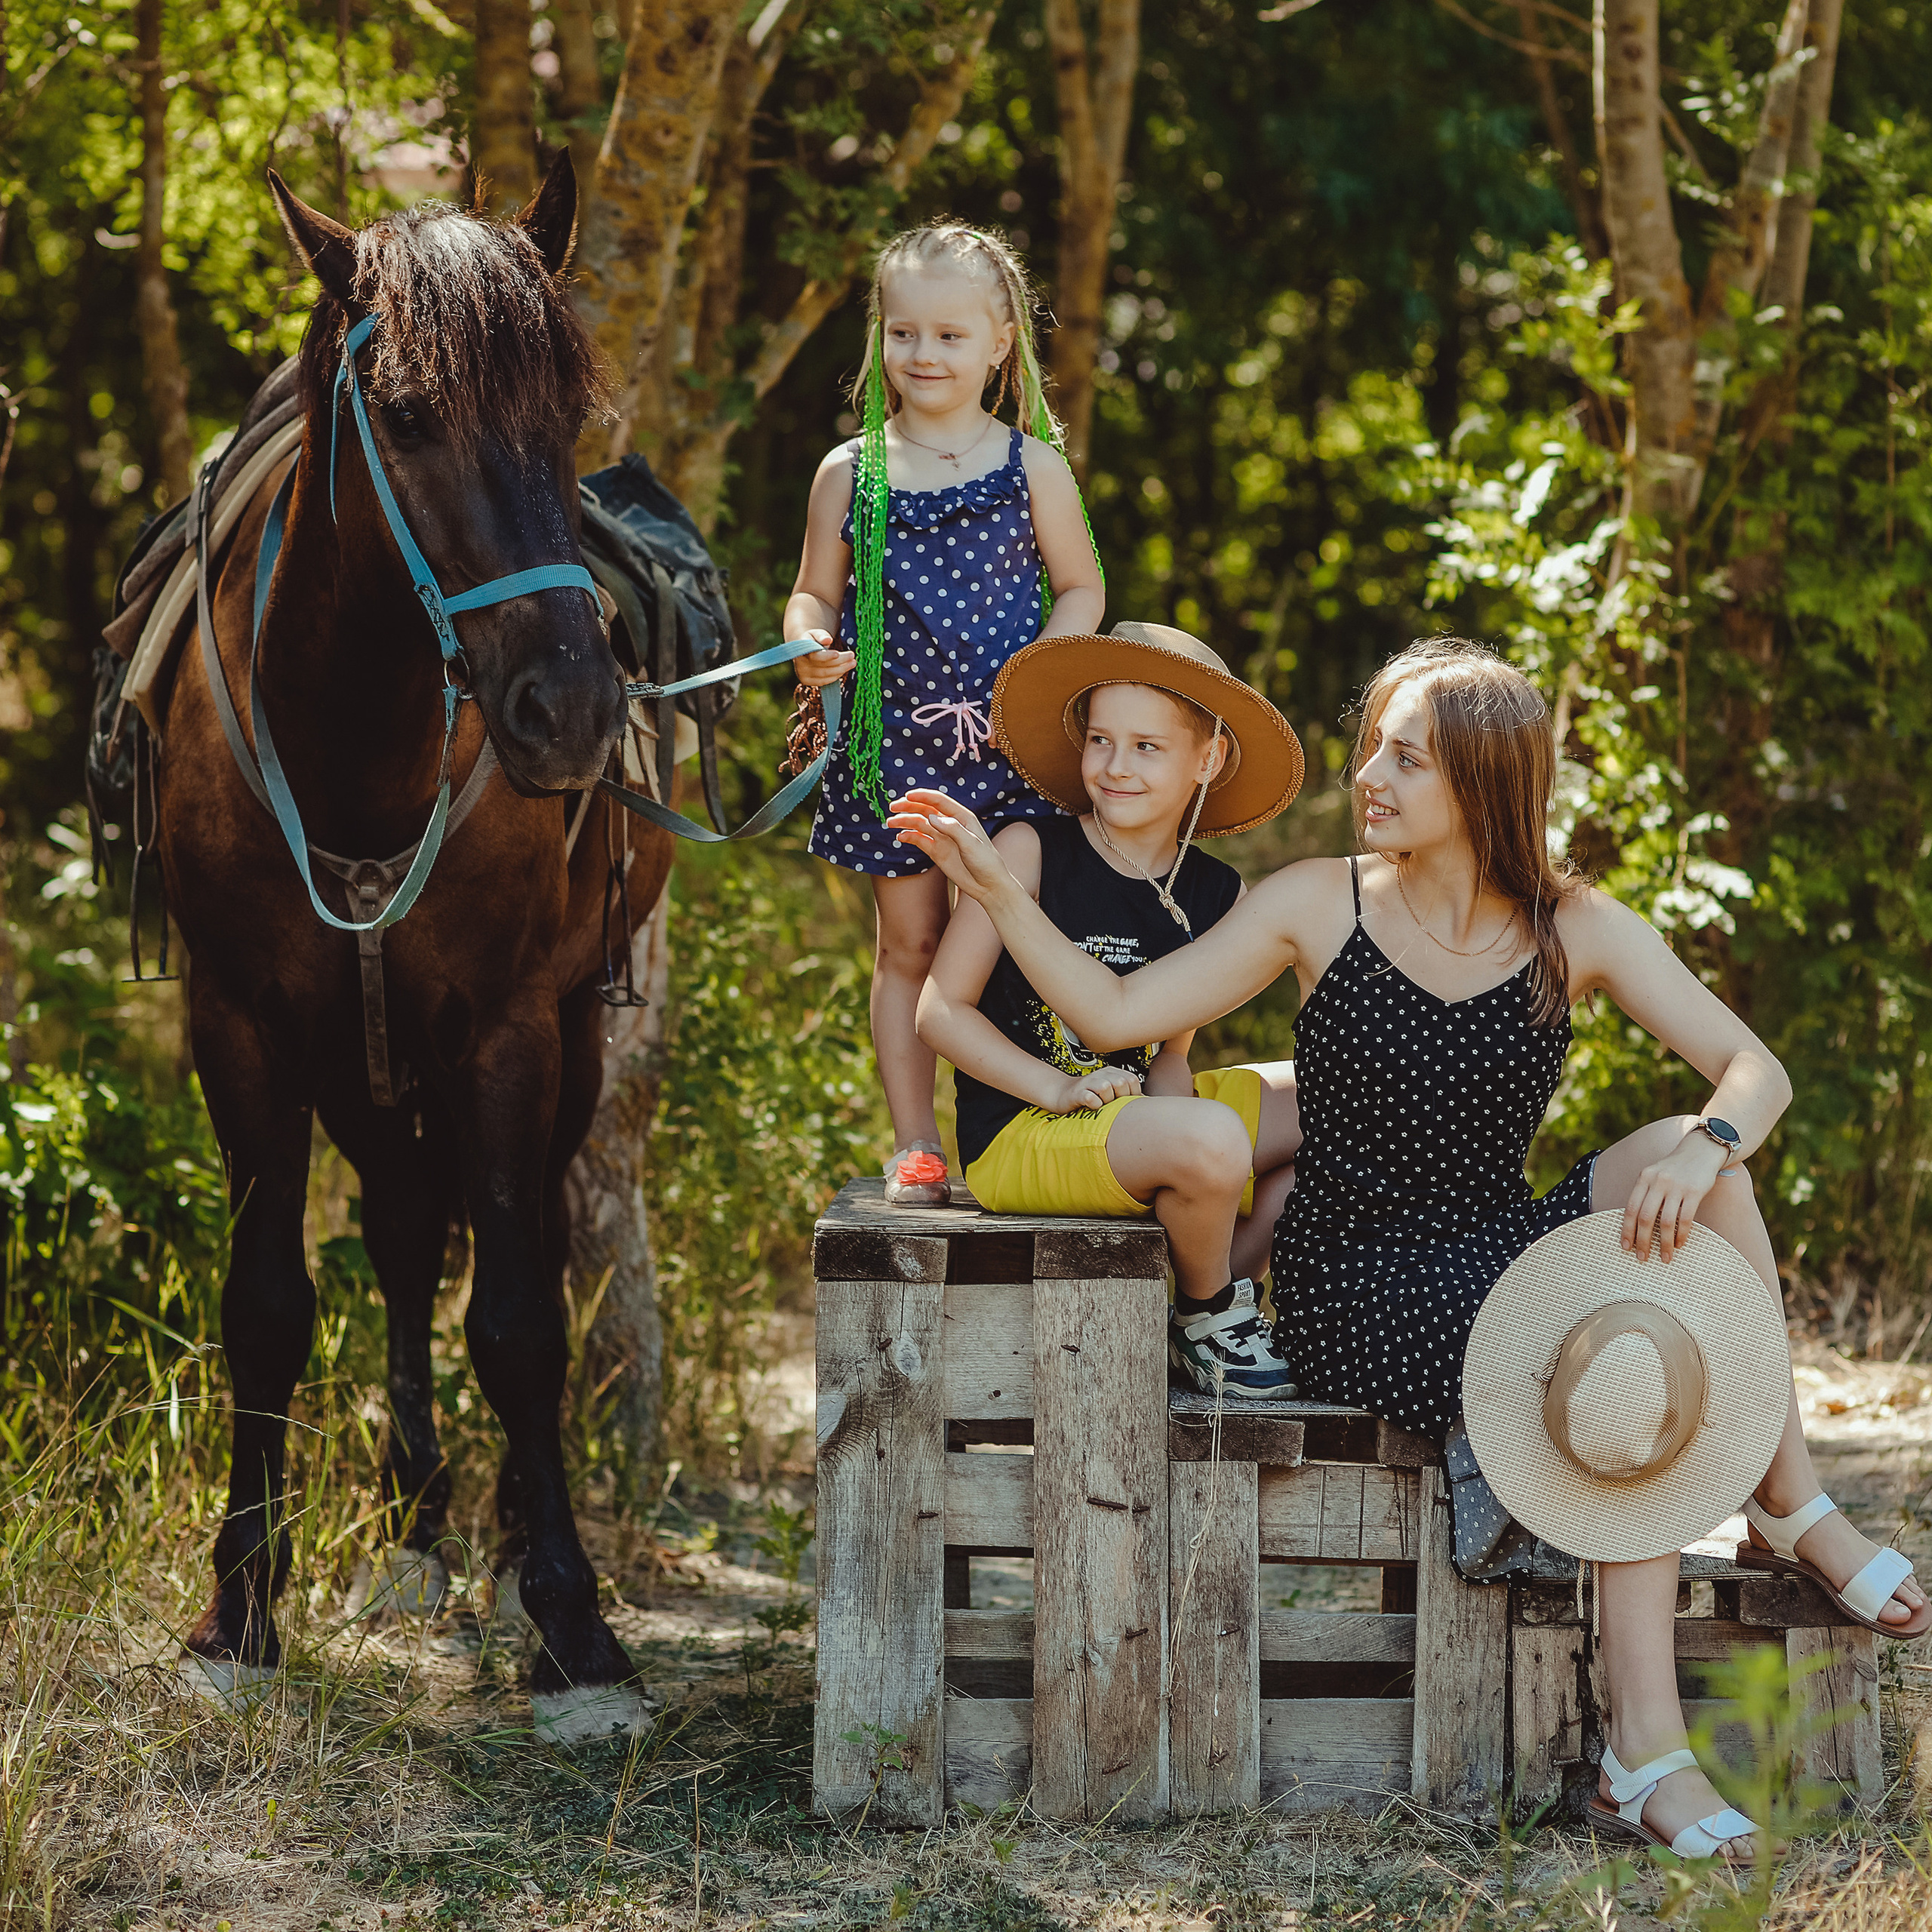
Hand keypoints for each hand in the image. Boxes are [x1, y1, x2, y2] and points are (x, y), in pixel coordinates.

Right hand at [794, 630, 855, 687]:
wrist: (802, 650)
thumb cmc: (811, 639)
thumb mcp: (815, 633)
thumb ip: (821, 635)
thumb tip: (828, 640)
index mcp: (801, 651)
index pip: (815, 656)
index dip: (826, 656)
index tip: (837, 654)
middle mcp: (800, 665)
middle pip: (823, 666)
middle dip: (840, 662)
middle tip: (852, 656)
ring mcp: (803, 675)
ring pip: (825, 675)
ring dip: (841, 670)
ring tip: (853, 662)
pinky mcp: (807, 682)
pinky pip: (824, 681)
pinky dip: (836, 676)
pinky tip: (844, 669)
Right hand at [887, 788, 1014, 903]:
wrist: (988, 885)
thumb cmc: (986, 862)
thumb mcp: (972, 844)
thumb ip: (953, 829)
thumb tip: (932, 817)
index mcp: (962, 817)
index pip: (938, 801)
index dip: (922, 796)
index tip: (907, 796)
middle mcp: (950, 825)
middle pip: (926, 810)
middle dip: (909, 807)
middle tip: (893, 807)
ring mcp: (942, 838)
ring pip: (920, 824)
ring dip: (905, 821)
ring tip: (890, 823)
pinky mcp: (937, 851)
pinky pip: (920, 840)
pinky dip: (909, 837)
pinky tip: (900, 837)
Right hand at [1044, 1065, 1142, 1113]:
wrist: (1062, 1094)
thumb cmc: (1090, 1095)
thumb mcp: (1110, 1092)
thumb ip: (1126, 1093)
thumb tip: (1146, 1103)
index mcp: (1112, 1072)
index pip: (1132, 1080)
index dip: (1133, 1094)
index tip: (1125, 1103)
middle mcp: (1101, 1074)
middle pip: (1121, 1083)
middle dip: (1120, 1097)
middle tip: (1113, 1105)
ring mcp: (1088, 1082)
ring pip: (1106, 1088)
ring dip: (1107, 1101)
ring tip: (1102, 1105)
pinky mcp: (1077, 1092)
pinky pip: (1090, 1098)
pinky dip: (1094, 1104)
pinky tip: (1092, 1107)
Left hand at [1622, 1130, 1731, 1260]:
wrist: (1701, 1150)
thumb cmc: (1675, 1168)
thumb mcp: (1655, 1175)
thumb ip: (1645, 1193)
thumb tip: (1636, 1224)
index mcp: (1644, 1178)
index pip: (1630, 1208)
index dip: (1626, 1229)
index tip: (1625, 1246)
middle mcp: (1658, 1181)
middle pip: (1645, 1217)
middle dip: (1642, 1241)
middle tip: (1642, 1257)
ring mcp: (1676, 1186)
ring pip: (1666, 1221)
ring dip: (1664, 1243)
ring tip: (1665, 1257)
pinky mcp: (1694, 1192)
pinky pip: (1685, 1218)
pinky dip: (1681, 1234)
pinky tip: (1679, 1244)